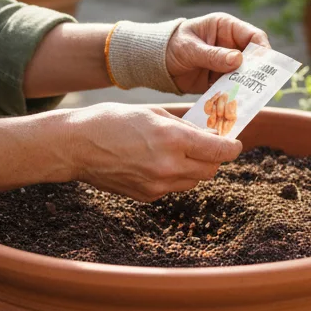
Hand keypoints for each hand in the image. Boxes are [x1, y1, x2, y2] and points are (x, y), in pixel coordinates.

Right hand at [65, 103, 241, 201]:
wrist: (76, 146)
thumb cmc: (112, 121)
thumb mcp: (154, 113)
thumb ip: (185, 127)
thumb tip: (209, 137)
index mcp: (173, 140)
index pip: (220, 151)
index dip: (231, 147)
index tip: (233, 143)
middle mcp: (169, 166)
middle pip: (210, 169)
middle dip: (212, 157)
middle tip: (205, 144)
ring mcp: (158, 185)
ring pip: (193, 181)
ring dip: (194, 168)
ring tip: (177, 152)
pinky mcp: (147, 196)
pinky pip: (173, 188)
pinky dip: (173, 176)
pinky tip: (155, 162)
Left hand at [165, 13, 270, 94]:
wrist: (155, 63)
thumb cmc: (171, 45)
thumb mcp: (190, 48)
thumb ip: (213, 55)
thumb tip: (238, 59)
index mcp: (226, 27)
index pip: (253, 36)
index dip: (263, 50)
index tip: (265, 65)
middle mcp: (230, 45)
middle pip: (253, 58)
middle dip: (257, 72)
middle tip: (260, 86)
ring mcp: (226, 64)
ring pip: (244, 76)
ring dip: (246, 87)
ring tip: (248, 99)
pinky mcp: (219, 80)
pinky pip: (232, 88)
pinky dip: (233, 96)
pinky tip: (235, 105)